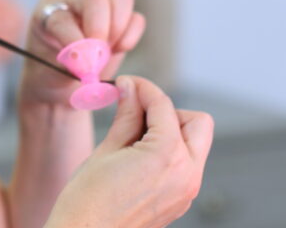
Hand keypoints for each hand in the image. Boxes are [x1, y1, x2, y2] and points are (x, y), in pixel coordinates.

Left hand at [20, 0, 145, 106]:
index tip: (83, 69)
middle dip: (101, 29)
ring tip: (110, 50)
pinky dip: (131, 35)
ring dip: (119, 27)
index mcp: (46, 13)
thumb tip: (88, 62)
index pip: (62, 19)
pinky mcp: (120, 18)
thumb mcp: (51, 75)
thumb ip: (69, 66)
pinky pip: (136, 17)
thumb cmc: (50, 77)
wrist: (63, 85)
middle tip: (99, 56)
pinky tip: (117, 50)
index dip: (75, 43)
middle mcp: (72, 2)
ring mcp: (98, 7)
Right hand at [46, 76, 214, 227]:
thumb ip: (127, 115)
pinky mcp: (180, 202)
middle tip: (137, 114)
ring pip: (194, 145)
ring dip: (170, 133)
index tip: (127, 84)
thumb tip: (130, 88)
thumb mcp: (107, 149)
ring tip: (133, 138)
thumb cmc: (88, 200)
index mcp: (167, 156)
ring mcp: (186, 191)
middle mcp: (186, 174)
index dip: (143, 88)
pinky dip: (168, 154)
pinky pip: (185, 167)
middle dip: (169, 113)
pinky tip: (137, 158)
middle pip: (197, 123)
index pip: (164, 106)